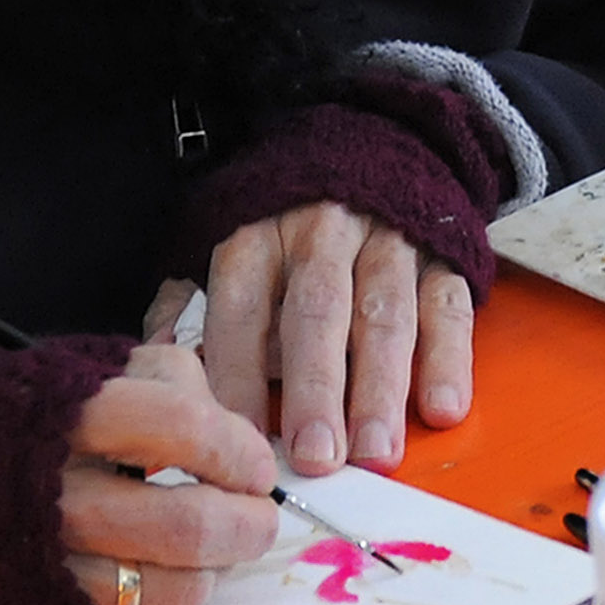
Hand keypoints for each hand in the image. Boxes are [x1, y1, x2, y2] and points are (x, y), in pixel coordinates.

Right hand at [59, 344, 279, 604]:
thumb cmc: (5, 422)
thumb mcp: (79, 369)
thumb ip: (162, 383)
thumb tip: (235, 430)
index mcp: (65, 413)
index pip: (181, 426)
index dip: (237, 450)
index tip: (257, 467)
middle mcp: (52, 492)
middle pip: (184, 523)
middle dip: (245, 527)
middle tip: (261, 519)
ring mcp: (42, 560)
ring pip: (166, 583)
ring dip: (214, 569)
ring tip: (221, 550)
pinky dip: (168, 597)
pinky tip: (172, 572)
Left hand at [170, 200, 476, 474]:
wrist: (373, 147)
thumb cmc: (285, 230)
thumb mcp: (223, 248)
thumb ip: (187, 304)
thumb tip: (155, 365)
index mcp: (259, 236)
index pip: (242, 308)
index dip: (238, 375)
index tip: (236, 441)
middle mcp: (323, 235)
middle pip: (317, 313)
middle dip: (317, 389)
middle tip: (316, 457)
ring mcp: (388, 243)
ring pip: (386, 315)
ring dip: (382, 388)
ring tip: (376, 451)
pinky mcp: (442, 254)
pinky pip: (448, 305)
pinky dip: (449, 358)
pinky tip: (443, 408)